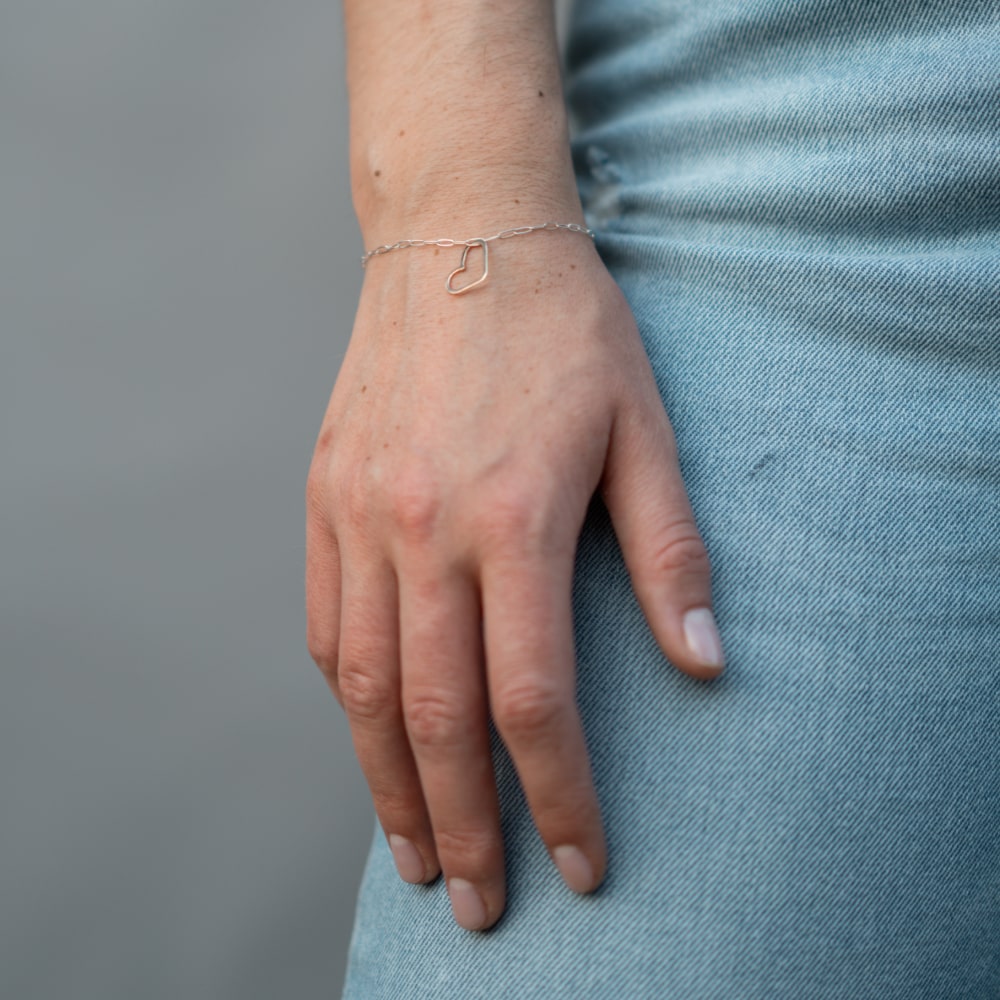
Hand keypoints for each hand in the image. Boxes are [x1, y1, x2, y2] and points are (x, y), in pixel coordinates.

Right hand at [305, 234, 723, 930]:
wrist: (459, 235)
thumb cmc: (562, 328)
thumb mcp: (643, 426)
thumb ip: (670, 549)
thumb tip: (702, 663)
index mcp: (511, 516)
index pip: (531, 697)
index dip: (559, 796)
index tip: (581, 863)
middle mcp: (420, 527)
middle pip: (431, 715)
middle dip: (462, 825)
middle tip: (478, 904)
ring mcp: (357, 514)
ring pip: (360, 686)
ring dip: (386, 784)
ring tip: (415, 853)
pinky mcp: (322, 496)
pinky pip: (322, 624)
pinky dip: (347, 698)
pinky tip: (370, 738)